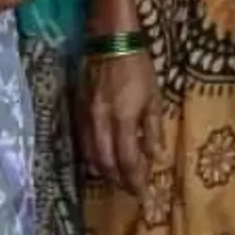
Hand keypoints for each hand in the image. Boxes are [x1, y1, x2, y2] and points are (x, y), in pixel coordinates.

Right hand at [82, 48, 158, 204]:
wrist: (109, 40)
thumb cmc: (138, 67)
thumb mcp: (154, 98)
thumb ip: (153, 130)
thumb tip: (156, 158)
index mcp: (122, 118)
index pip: (127, 160)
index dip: (135, 181)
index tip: (143, 194)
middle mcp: (100, 121)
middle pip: (105, 162)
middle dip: (118, 180)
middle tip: (130, 190)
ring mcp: (85, 115)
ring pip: (89, 154)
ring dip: (103, 170)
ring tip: (117, 178)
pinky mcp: (77, 108)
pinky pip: (82, 140)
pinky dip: (92, 155)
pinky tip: (101, 158)